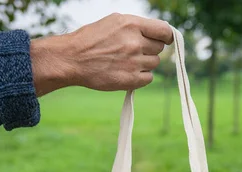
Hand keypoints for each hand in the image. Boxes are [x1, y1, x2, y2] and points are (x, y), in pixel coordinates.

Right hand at [31, 13, 172, 96]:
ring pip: (154, 64)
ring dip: (145, 63)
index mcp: (132, 25)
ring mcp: (134, 62)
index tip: (165, 40)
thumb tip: (156, 33)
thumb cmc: (92, 39)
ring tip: (128, 62)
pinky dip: (142, 76)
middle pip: (159, 49)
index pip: (164, 31)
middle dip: (150, 49)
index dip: (167, 37)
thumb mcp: (115, 22)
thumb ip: (136, 27)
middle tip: (135, 52)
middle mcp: (135, 43)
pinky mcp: (130, 79)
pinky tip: (129, 72)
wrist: (74, 59)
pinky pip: (148, 78)